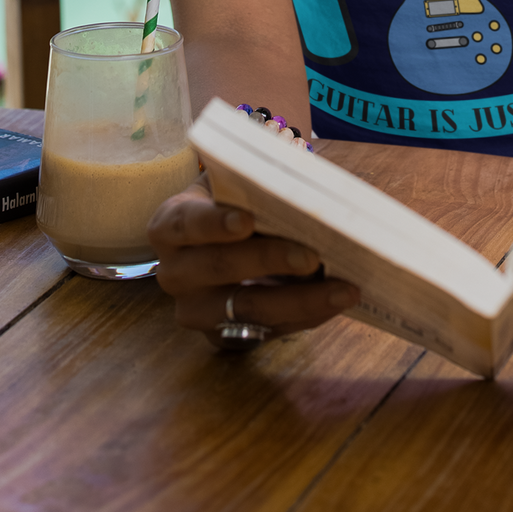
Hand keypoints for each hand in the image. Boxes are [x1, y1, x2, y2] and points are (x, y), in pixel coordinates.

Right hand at [149, 181, 360, 342]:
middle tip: (313, 255)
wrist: (218, 246)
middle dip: (270, 260)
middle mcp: (174, 273)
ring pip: (249, 308)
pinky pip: (269, 330)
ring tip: (343, 288)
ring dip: (301, 299)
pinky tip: (336, 301)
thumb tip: (296, 173)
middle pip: (221, 268)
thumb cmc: (229, 204)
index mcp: (169, 226)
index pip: (185, 224)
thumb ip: (253, 181)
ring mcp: (197, 311)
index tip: (247, 219)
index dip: (214, 223)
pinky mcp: (224, 338)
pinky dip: (307, 314)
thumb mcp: (230, 186)